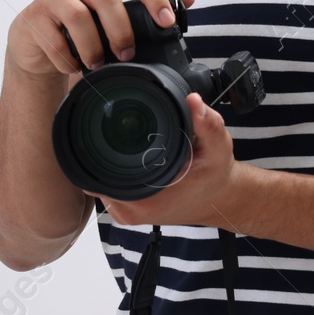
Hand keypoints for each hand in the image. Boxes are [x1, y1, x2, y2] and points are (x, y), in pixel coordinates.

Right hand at [6, 0, 195, 77]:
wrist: (35, 42)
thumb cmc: (80, 26)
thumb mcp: (114, 15)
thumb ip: (149, 4)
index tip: (166, 23)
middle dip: (121, 30)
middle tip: (126, 55)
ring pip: (79, 16)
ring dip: (93, 47)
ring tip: (97, 65)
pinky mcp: (33, 17)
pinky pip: (54, 38)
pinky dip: (68, 58)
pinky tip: (73, 67)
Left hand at [94, 92, 244, 228]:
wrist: (219, 199)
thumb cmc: (216, 176)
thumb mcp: (218, 147)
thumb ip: (207, 124)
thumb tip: (193, 101)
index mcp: (147, 200)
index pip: (100, 171)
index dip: (99, 144)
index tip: (106, 121)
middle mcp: (131, 211)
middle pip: (94, 174)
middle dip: (101, 148)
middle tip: (114, 125)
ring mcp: (126, 213)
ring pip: (98, 180)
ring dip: (104, 160)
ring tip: (121, 140)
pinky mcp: (126, 212)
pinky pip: (106, 187)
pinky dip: (111, 170)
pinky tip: (125, 156)